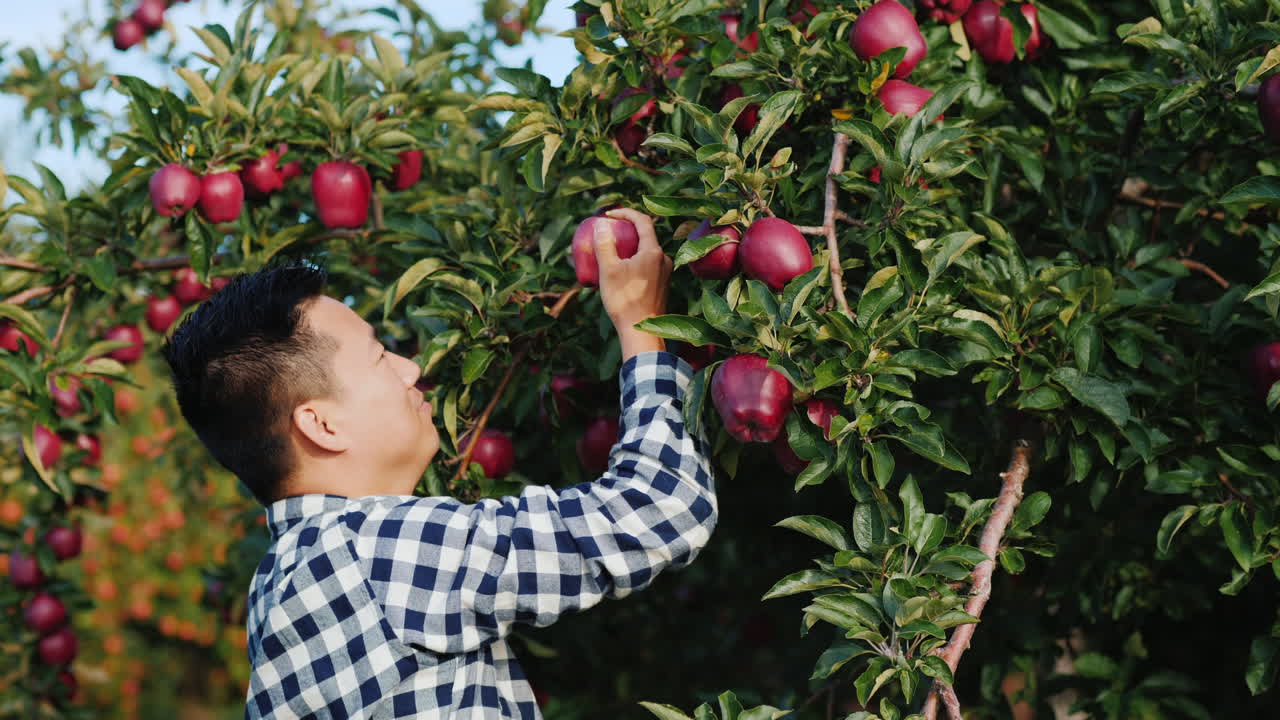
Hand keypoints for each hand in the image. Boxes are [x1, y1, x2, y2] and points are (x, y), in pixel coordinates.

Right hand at [593, 208, 671, 359]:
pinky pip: (648, 266)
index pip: (642, 221)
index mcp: (653, 252)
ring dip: (629, 248)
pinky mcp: (662, 286)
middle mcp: (664, 259)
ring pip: (646, 252)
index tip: (608, 215)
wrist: (641, 332)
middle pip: (645, 236)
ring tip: (611, 254)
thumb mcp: (608, 270)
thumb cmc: (624, 300)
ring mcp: (665, 274)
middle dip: (625, 231)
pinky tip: (620, 273)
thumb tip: (602, 225)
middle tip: (607, 233)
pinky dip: (634, 262)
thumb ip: (604, 245)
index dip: (625, 213)